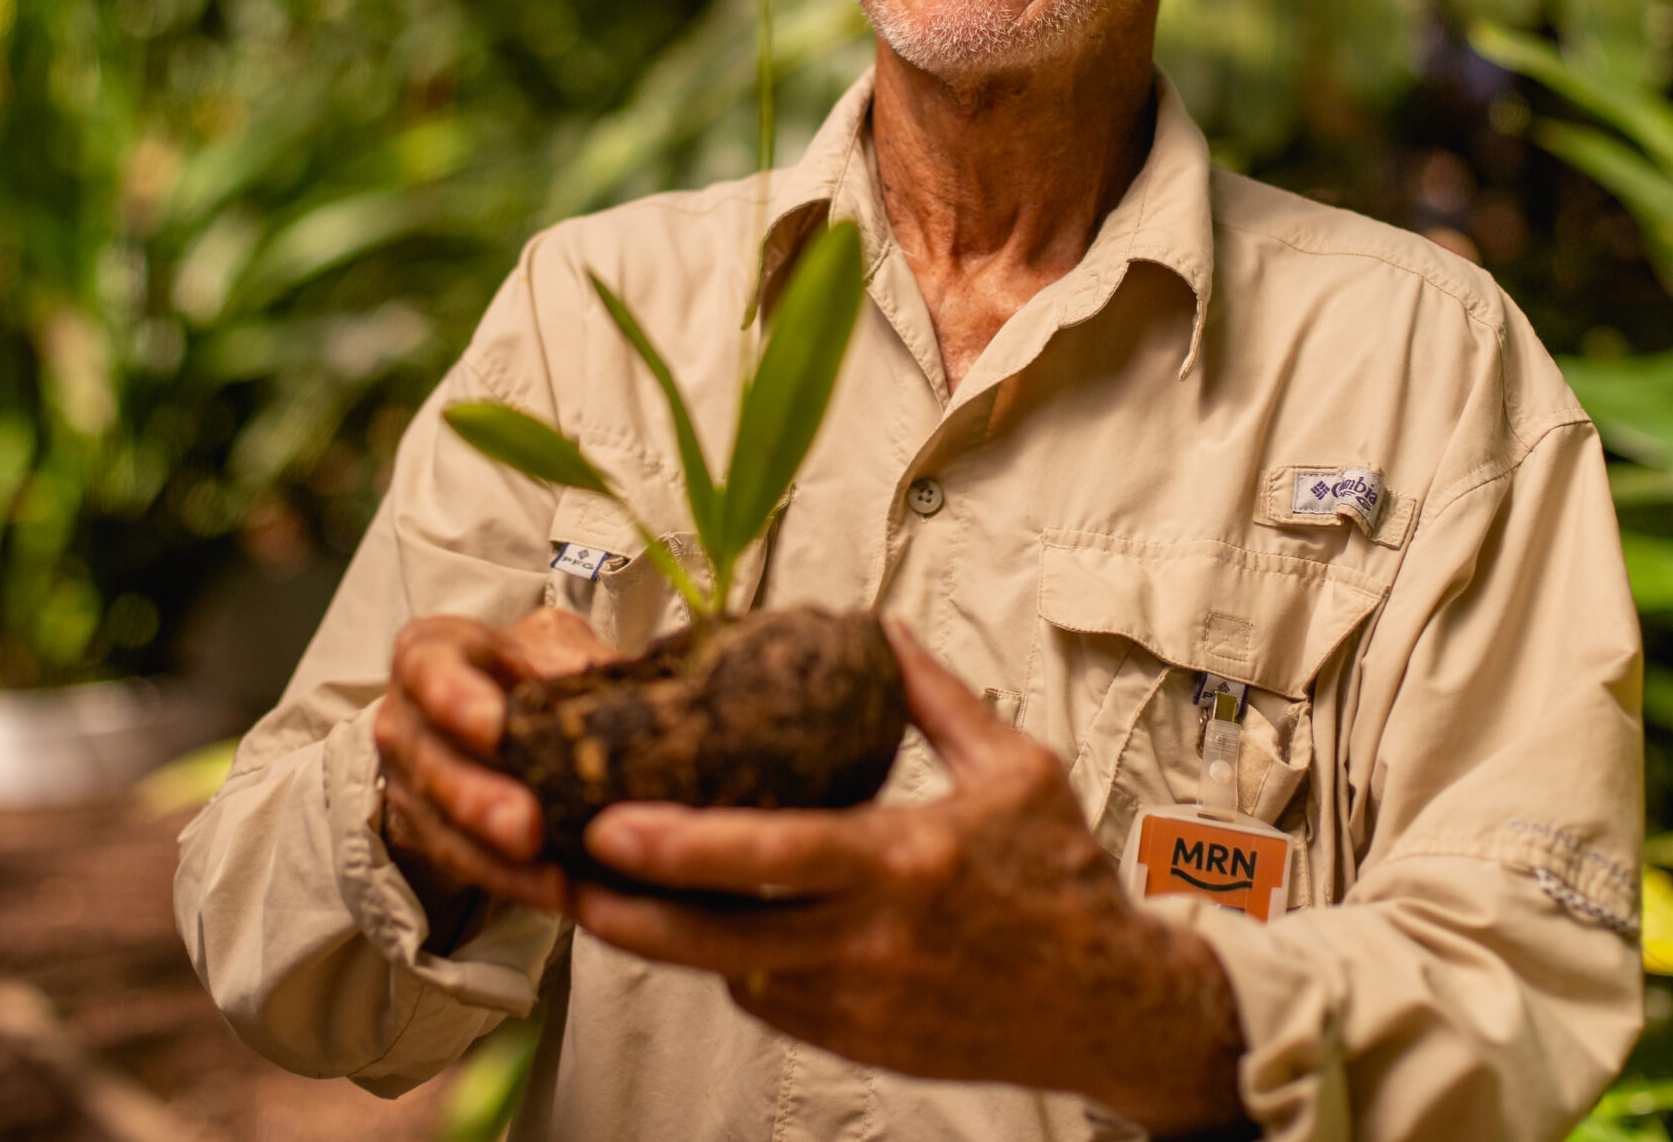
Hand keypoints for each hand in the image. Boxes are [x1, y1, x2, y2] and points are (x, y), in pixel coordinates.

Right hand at [372, 608, 617, 925]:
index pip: (427, 666)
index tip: (491, 725)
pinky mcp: (430, 832)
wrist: (493, 718)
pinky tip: (556, 894)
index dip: (452, 696)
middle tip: (526, 826)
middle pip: (432, 760)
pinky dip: (512, 883)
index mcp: (434, 652)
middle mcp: (408, 717)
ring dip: (496, 858)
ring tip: (552, 880)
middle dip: (477, 798)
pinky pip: (466, 865)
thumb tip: (630, 689)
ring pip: (443, 824)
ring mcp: (412, 780)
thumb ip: (581, 662)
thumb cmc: (528, 669)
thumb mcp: (553, 648)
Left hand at [570, 619, 1245, 1135]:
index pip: (773, 857)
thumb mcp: (1015, 768)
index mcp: (909, 863)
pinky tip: (707, 927)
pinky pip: (770, 1004)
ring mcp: (861, 1005)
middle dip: (629, 909)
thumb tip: (875, 628)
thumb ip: (935, 698)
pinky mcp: (860, 1044)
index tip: (609, 824)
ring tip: (602, 893)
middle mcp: (874, 943)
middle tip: (560, 872)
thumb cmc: (1063, 880)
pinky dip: (735, 966)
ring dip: (668, 939)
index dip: (680, 847)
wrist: (1112, 1005)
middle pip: (721, 937)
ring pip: (733, 976)